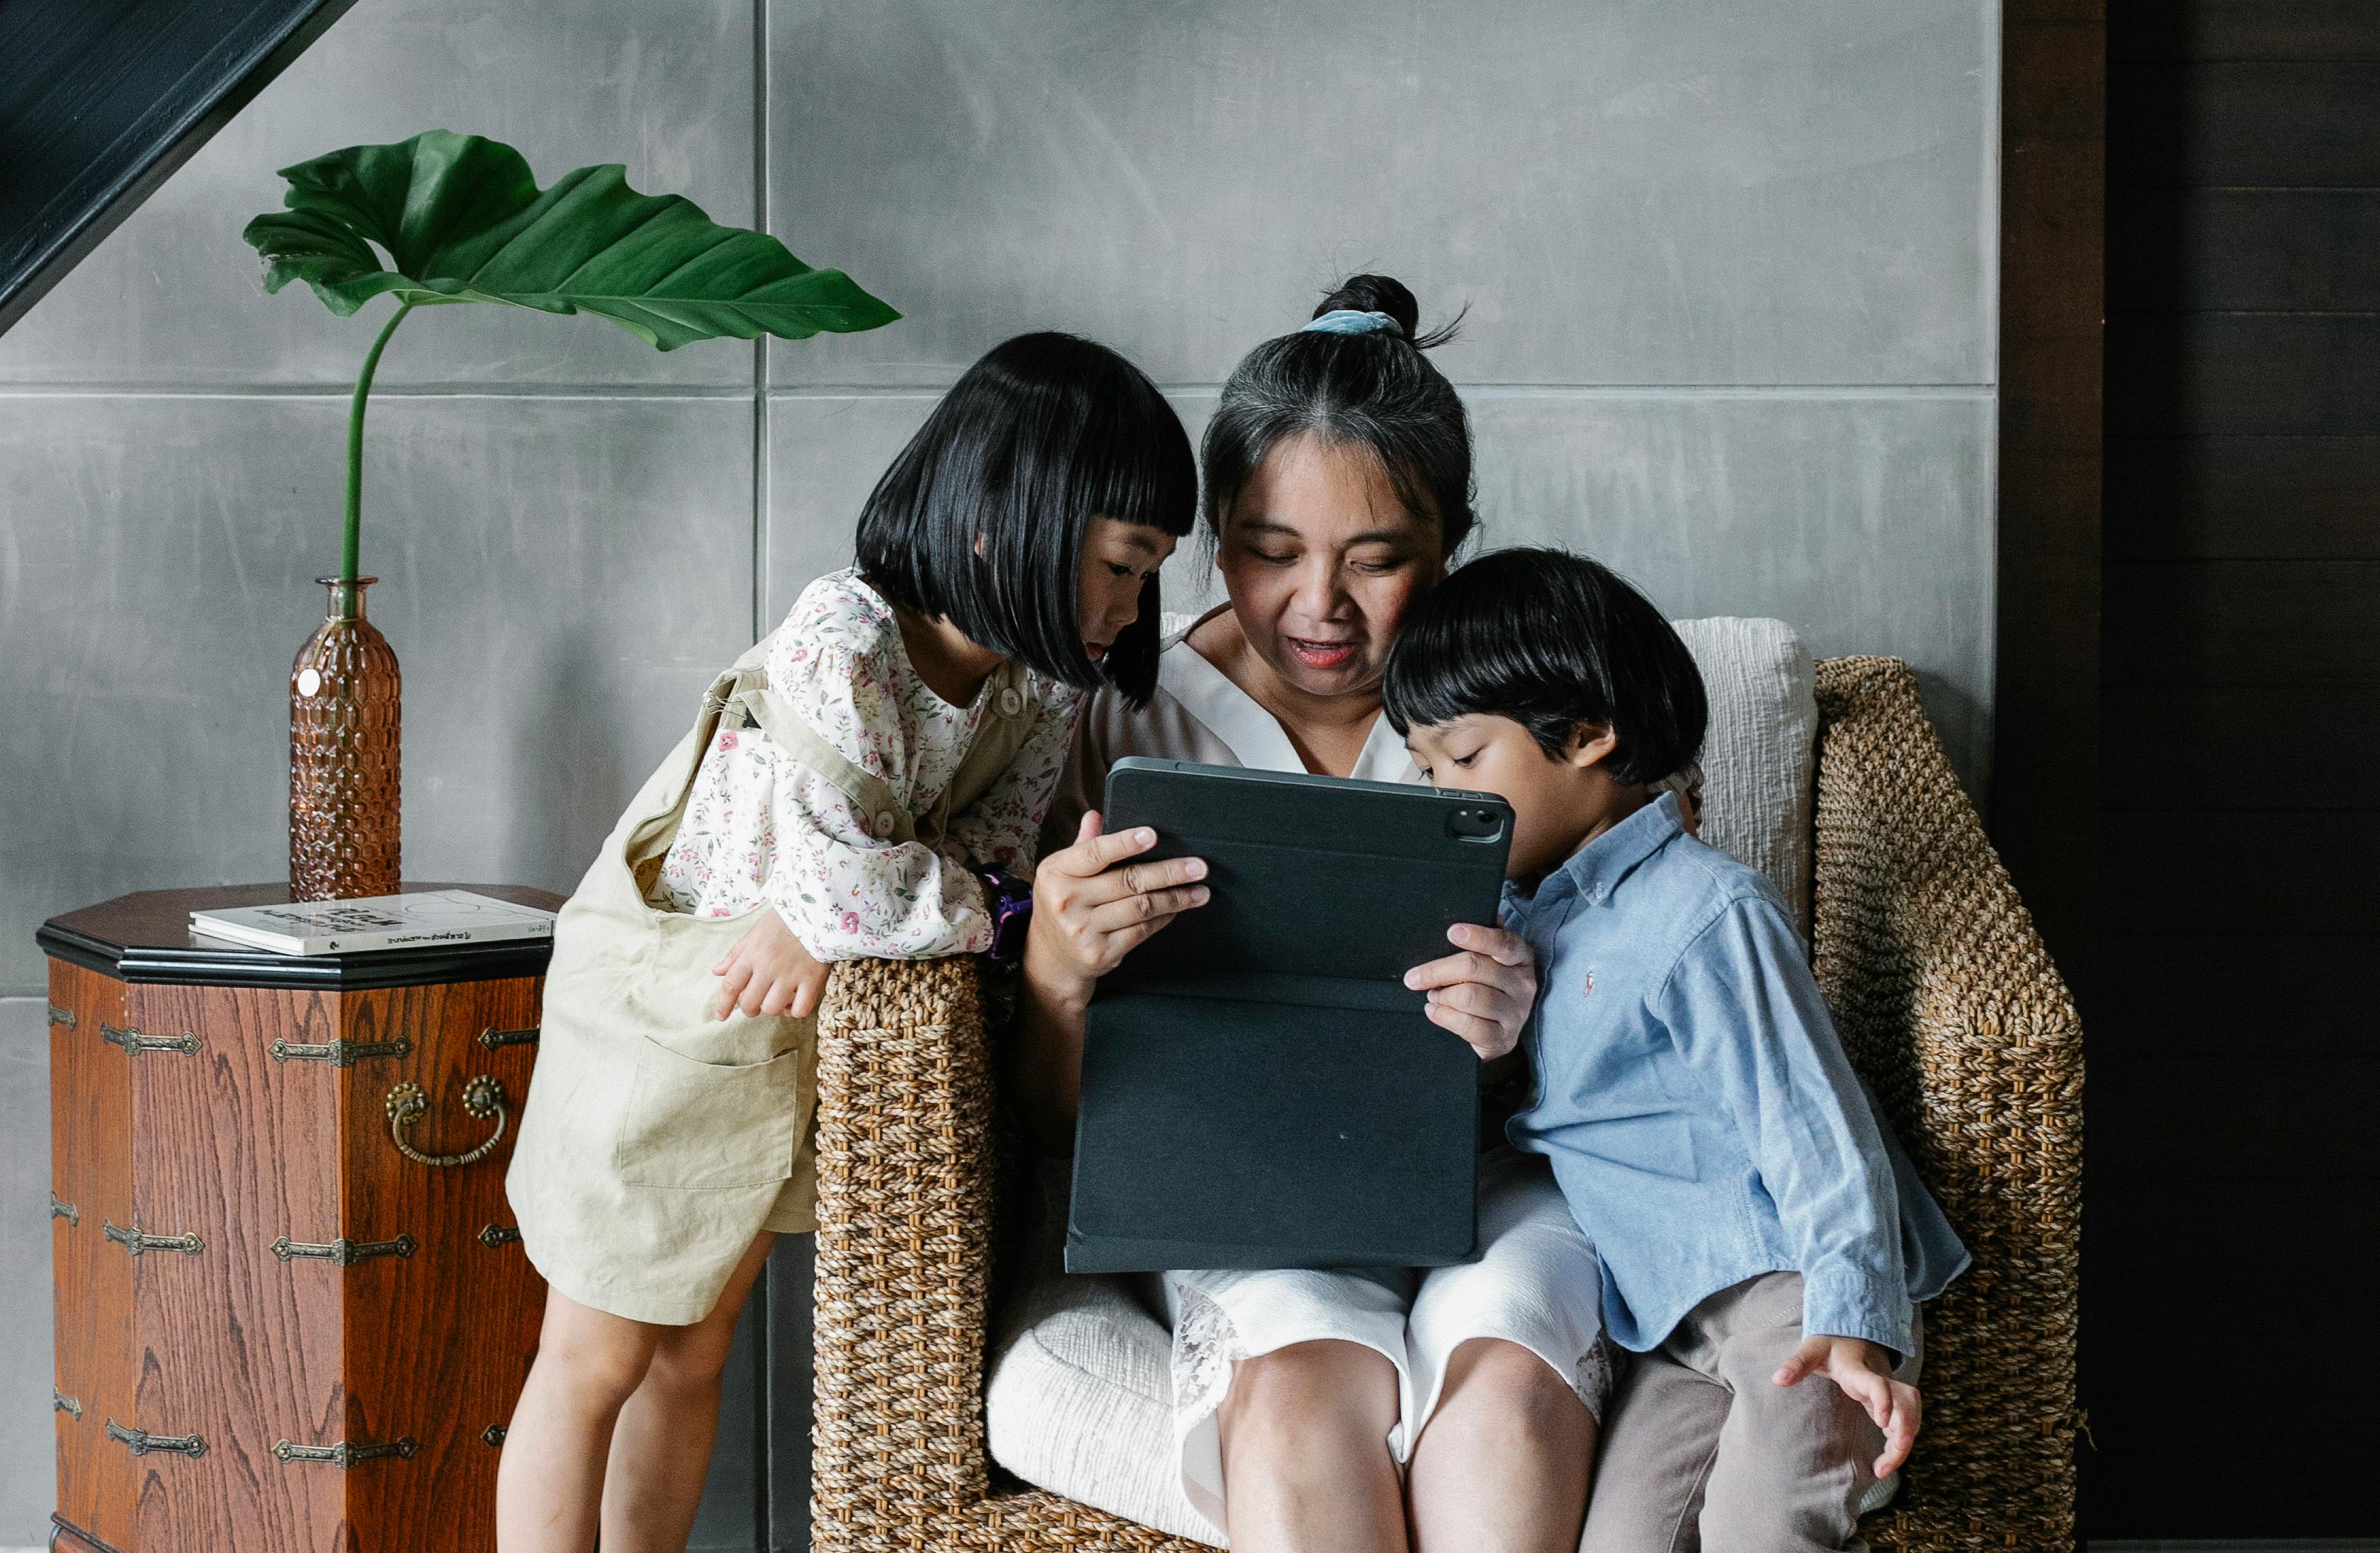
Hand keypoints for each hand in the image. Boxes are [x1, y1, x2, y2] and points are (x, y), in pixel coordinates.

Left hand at [711, 909, 829, 1020]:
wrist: (818, 910)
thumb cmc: (784, 920)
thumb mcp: (755, 932)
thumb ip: (736, 954)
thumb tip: (717, 972)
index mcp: (752, 954)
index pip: (731, 985)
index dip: (723, 1005)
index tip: (720, 1016)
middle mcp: (769, 967)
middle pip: (750, 1003)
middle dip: (749, 1008)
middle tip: (755, 1003)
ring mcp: (791, 975)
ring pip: (772, 1008)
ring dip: (771, 1009)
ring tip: (776, 1000)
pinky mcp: (812, 979)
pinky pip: (800, 1009)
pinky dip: (794, 1012)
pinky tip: (793, 1003)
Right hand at [1026, 811, 1209, 998]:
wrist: (1052, 959)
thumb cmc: (1064, 905)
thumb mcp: (1063, 873)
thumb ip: (1084, 846)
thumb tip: (1095, 816)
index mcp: (1055, 872)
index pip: (1094, 853)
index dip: (1124, 843)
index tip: (1153, 835)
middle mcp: (1065, 900)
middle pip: (1127, 881)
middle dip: (1168, 873)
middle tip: (1198, 867)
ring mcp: (1082, 930)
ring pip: (1140, 907)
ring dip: (1175, 898)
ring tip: (1201, 890)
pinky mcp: (1100, 953)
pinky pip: (1141, 931)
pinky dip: (1163, 917)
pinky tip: (1177, 909)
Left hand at [1401, 923, 1537, 1059]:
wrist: (1500, 1031)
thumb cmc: (1489, 987)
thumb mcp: (1490, 961)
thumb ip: (1479, 942)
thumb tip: (1458, 927)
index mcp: (1521, 957)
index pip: (1504, 943)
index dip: (1478, 936)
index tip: (1451, 933)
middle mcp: (1523, 984)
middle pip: (1475, 968)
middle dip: (1437, 971)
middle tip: (1415, 977)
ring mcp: (1516, 1013)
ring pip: (1470, 997)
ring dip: (1442, 996)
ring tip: (1433, 995)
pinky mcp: (1503, 1038)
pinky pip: (1469, 1026)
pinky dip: (1444, 1017)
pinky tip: (1434, 1011)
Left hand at [1773, 1335, 1920, 1477]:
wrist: (1853, 1333)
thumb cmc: (1830, 1344)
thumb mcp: (1811, 1349)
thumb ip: (1796, 1363)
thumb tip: (1777, 1379)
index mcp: (1860, 1370)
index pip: (1878, 1384)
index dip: (1884, 1400)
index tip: (1883, 1423)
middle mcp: (1881, 1380)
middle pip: (1907, 1405)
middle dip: (1905, 1433)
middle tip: (1887, 1462)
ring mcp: (1890, 1391)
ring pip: (1911, 1416)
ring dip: (1903, 1444)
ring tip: (1883, 1470)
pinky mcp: (1891, 1402)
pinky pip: (1903, 1424)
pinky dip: (1899, 1444)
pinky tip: (1885, 1463)